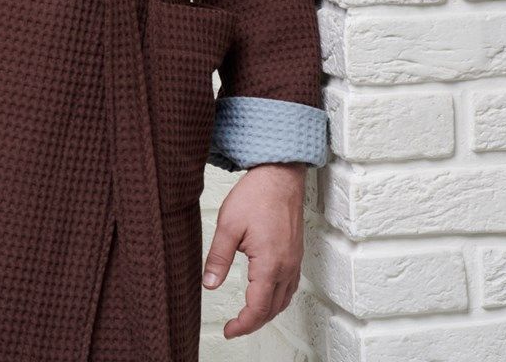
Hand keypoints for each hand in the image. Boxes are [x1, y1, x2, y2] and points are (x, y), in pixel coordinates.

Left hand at [202, 162, 305, 337]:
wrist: (280, 175)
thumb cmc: (257, 194)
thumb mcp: (228, 225)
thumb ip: (218, 257)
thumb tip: (208, 284)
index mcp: (269, 264)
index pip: (258, 308)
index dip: (243, 325)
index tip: (229, 330)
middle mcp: (286, 266)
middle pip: (272, 309)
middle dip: (253, 323)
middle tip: (234, 326)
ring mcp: (294, 260)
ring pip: (284, 300)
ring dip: (266, 313)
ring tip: (248, 316)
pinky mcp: (296, 253)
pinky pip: (290, 286)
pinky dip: (278, 298)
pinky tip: (267, 294)